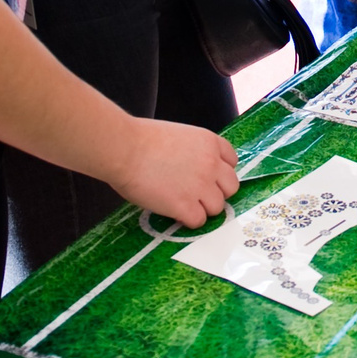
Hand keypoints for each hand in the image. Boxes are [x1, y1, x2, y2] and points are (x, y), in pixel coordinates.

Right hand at [109, 117, 239, 226]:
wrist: (124, 149)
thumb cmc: (140, 140)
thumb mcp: (179, 136)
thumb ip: (194, 153)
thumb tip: (194, 171)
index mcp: (209, 142)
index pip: (232, 162)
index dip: (220, 173)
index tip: (208, 178)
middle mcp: (211, 163)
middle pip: (231, 187)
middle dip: (216, 192)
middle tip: (197, 195)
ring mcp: (201, 185)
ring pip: (217, 207)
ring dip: (202, 208)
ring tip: (183, 204)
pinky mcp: (186, 205)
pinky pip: (198, 221)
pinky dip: (187, 220)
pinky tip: (175, 213)